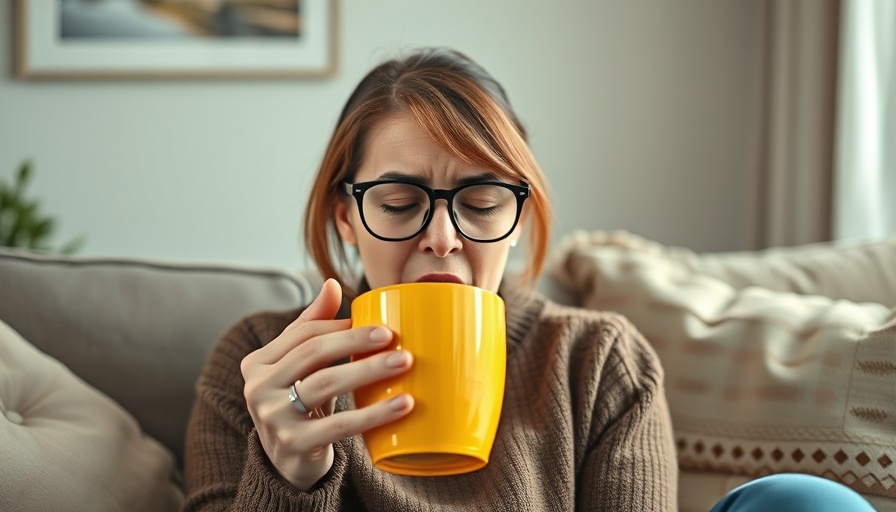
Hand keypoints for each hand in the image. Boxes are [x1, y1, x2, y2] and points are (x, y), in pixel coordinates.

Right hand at [240, 278, 413, 490]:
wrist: (287, 465)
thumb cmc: (298, 405)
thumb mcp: (298, 368)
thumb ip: (311, 327)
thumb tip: (332, 284)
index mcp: (257, 362)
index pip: (303, 334)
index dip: (341, 327)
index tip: (379, 325)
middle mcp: (257, 388)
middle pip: (313, 353)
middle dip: (356, 341)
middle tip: (394, 337)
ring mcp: (272, 418)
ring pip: (325, 384)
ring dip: (368, 371)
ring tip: (405, 363)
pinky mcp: (293, 445)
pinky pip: (339, 425)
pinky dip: (374, 414)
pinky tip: (402, 405)